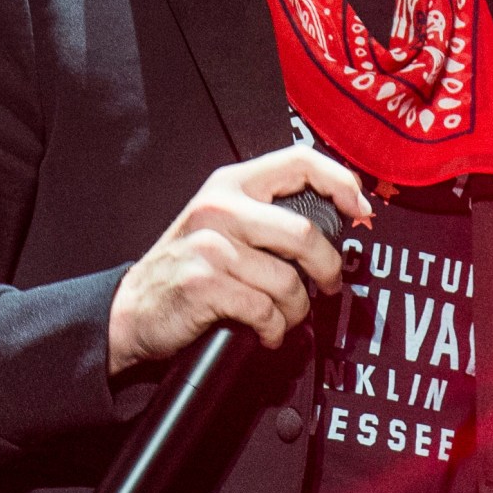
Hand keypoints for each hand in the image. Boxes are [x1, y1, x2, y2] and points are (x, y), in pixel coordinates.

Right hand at [108, 144, 372, 373]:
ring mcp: (211, 245)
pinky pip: (266, 311)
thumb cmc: (187, 268)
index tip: (359, 209)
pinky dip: (274, 329)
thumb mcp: (222, 223)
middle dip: (327, 269)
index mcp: (231, 184)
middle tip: (328, 285)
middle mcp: (221, 207)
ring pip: (288, 282)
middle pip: (305, 235)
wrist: (133, 309)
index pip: (300, 162)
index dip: (340, 182)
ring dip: (296, 310)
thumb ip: (268, 214)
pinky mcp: (205, 284)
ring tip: (283, 316)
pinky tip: (264, 330)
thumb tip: (334, 219)